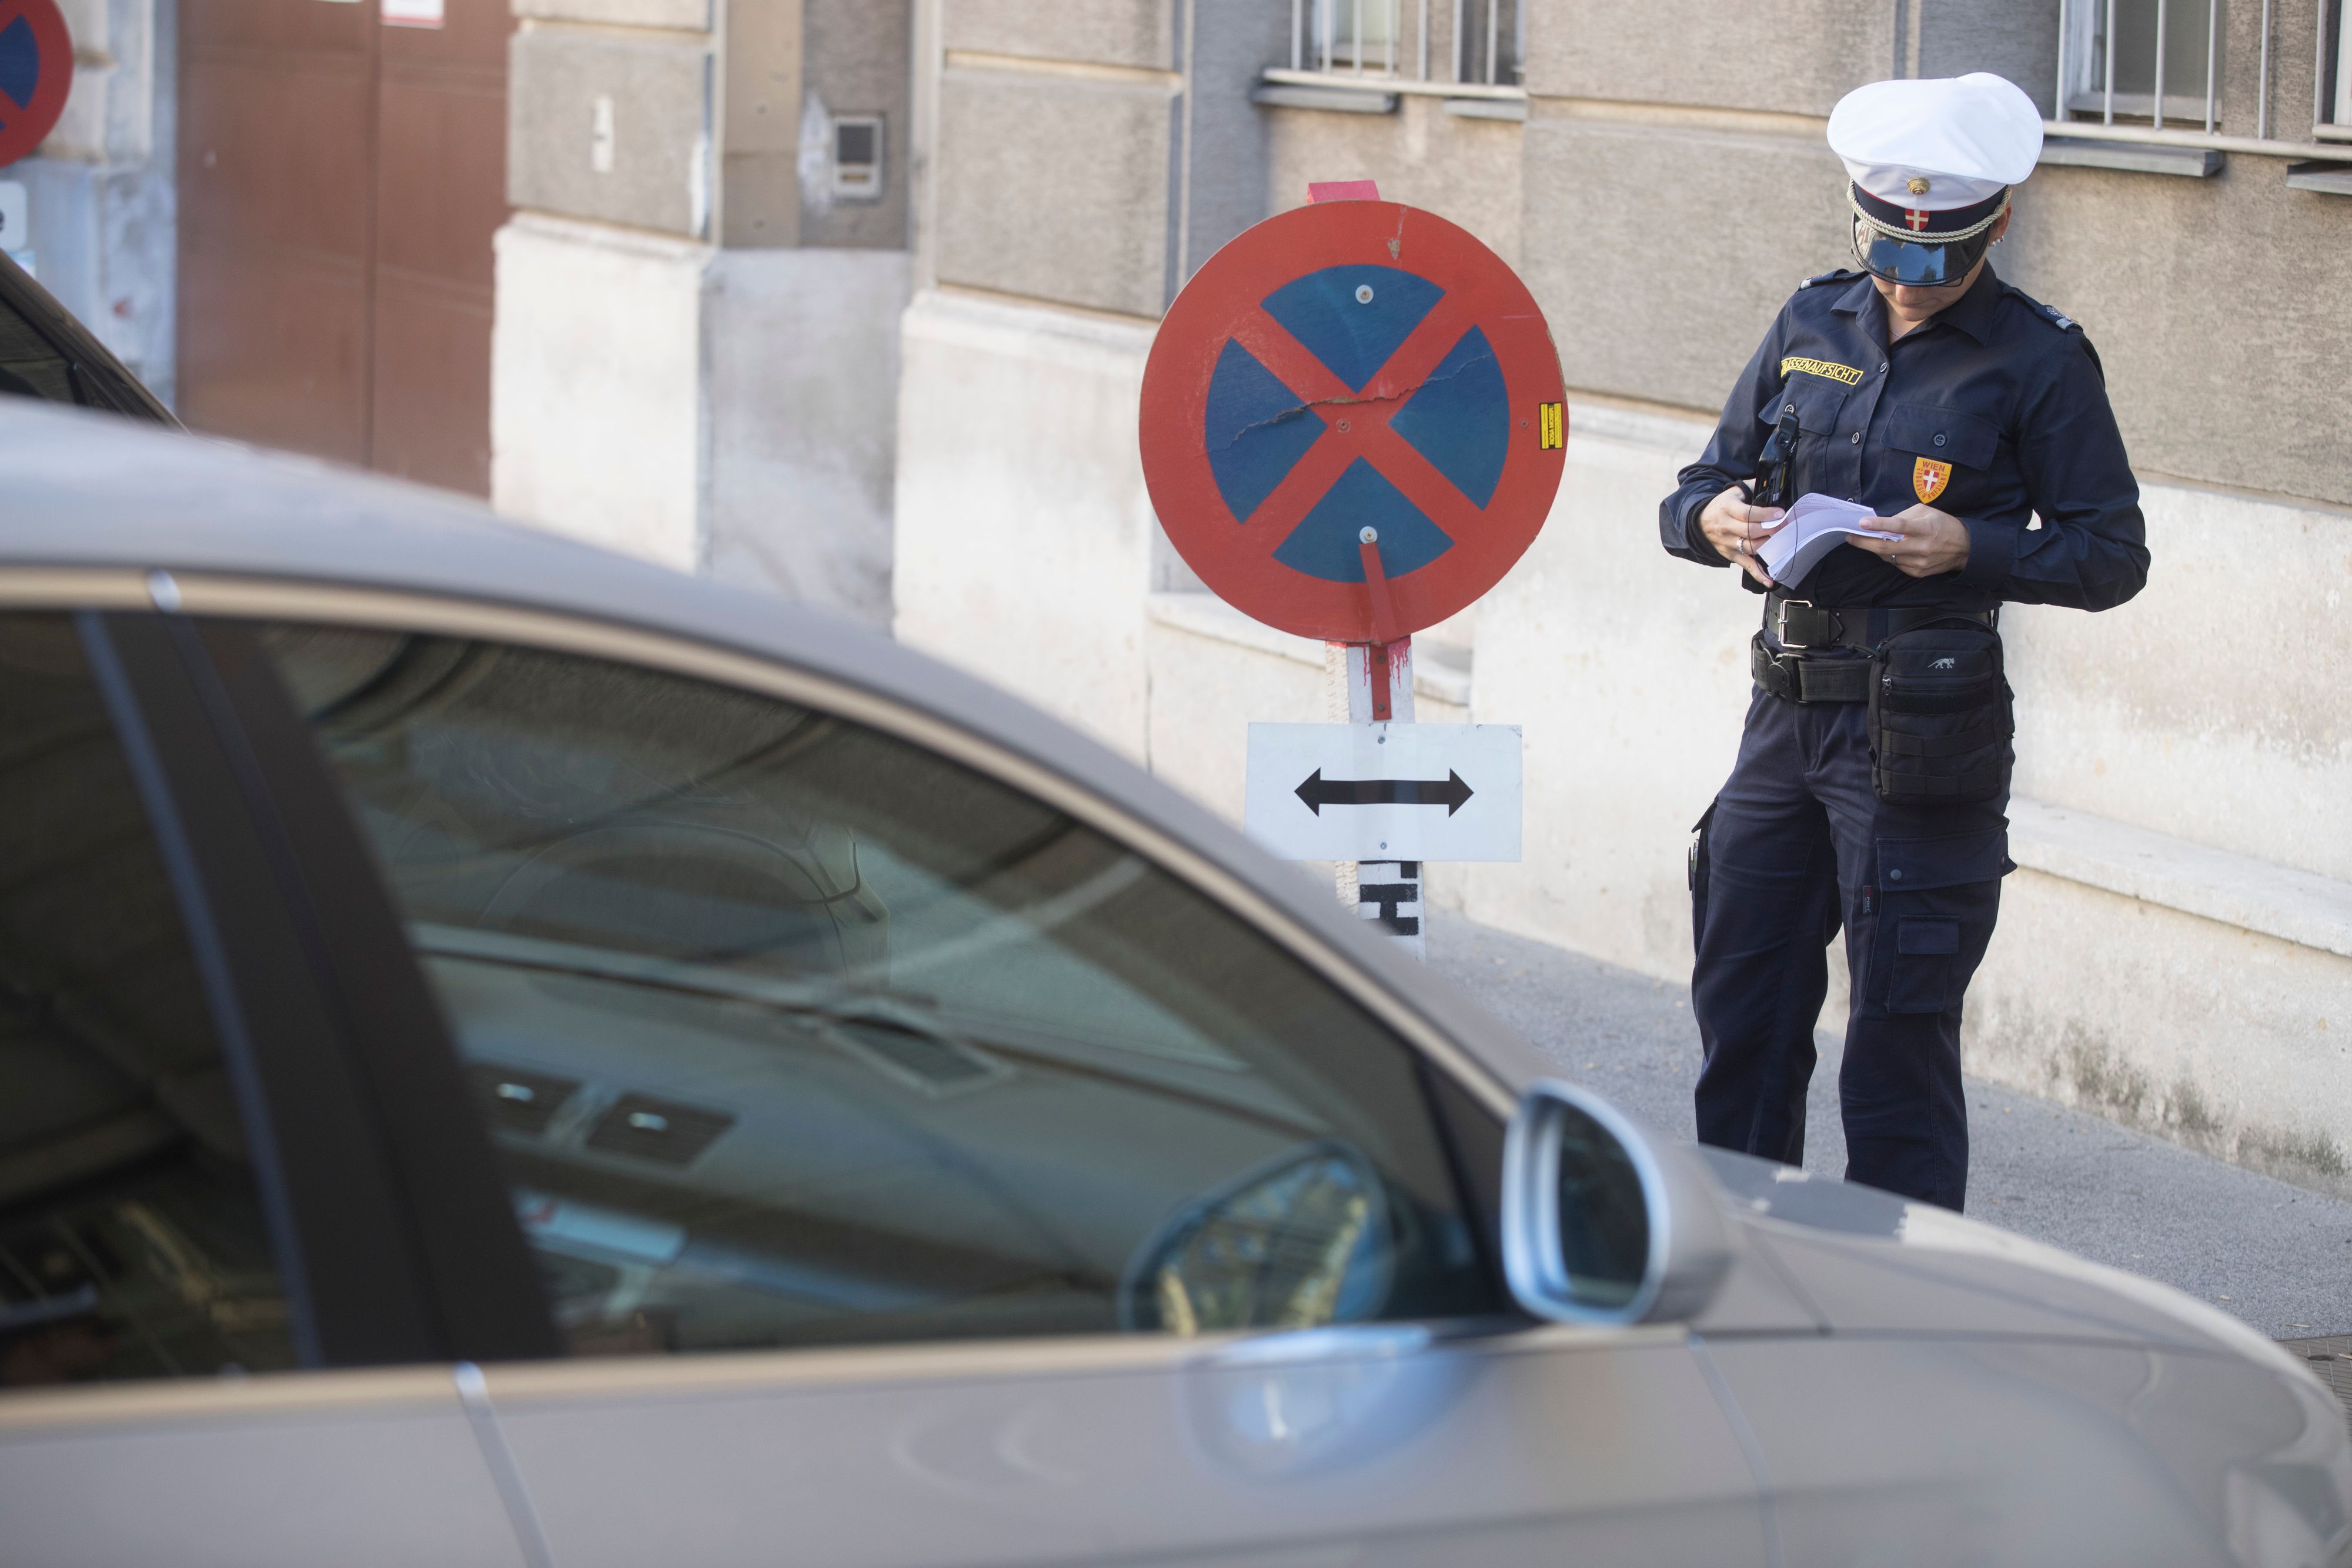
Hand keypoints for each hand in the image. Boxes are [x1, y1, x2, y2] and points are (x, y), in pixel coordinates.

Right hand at [1698, 484, 1784, 587]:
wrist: (1700, 521)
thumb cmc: (1724, 505)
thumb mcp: (1734, 491)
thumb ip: (1753, 487)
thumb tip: (1774, 485)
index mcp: (1727, 508)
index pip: (1747, 513)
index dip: (1765, 514)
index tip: (1780, 513)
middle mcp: (1725, 527)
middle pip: (1750, 532)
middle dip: (1771, 530)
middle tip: (1785, 526)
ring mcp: (1727, 543)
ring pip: (1750, 548)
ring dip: (1769, 546)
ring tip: (1782, 542)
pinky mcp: (1730, 555)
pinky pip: (1746, 565)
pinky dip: (1759, 574)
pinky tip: (1770, 580)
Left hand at [1851, 502, 1970, 577]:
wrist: (1964, 548)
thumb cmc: (1943, 525)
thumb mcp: (1926, 512)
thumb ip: (1904, 516)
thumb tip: (1882, 522)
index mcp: (1925, 528)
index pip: (1899, 526)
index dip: (1879, 525)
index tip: (1862, 523)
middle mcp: (1922, 547)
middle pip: (1886, 547)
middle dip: (1864, 542)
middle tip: (1851, 536)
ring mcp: (1919, 562)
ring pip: (1888, 557)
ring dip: (1876, 548)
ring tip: (1869, 540)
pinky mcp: (1918, 572)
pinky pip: (1896, 564)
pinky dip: (1890, 556)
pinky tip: (1891, 549)